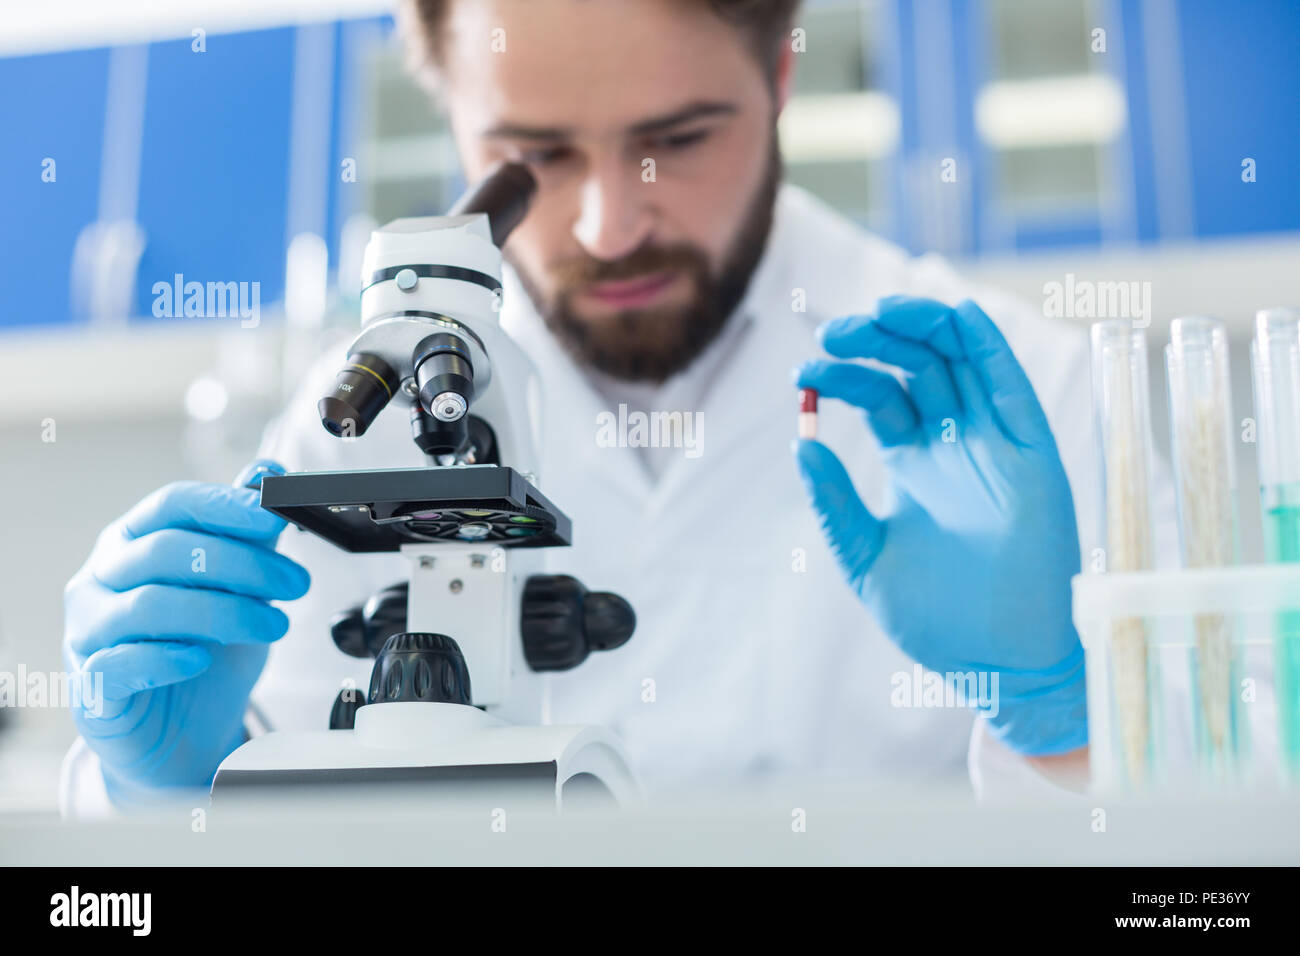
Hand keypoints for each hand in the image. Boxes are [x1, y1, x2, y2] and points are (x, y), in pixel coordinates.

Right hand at [63, 460, 309, 803]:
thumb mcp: (240, 588)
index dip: (225, 506)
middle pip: (166, 551)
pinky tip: (201, 659)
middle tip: (295, 583)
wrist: (183, 734)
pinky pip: (121, 663)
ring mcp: (87, 633)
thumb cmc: (206, 652)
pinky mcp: (92, 687)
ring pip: (149, 605)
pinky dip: (167, 657)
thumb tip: (268, 470)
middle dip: (242, 564)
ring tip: (273, 625)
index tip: (273, 518)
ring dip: (223, 612)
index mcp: (133, 542)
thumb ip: (248, 532)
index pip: (172, 505)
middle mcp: (101, 579)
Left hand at [793, 296, 1086, 756]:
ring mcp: (994, 443)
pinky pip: (1011, 387)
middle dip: (875, 339)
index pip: (880, 394)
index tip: (803, 374)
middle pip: (916, 365)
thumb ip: (835, 502)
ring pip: (961, 362)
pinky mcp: (1033, 454)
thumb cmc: (936, 617)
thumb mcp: (866, 556)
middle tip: (832, 334)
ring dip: (924, 327)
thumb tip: (800, 444)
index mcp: (914, 460)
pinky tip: (956, 317)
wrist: (998, 662)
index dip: (844, 375)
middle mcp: (953, 442)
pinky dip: (987, 347)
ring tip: (879, 313)